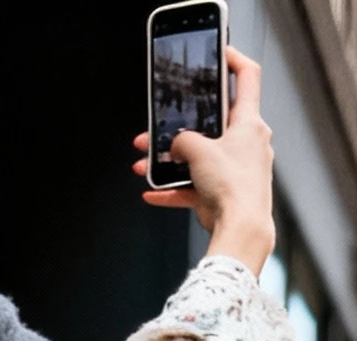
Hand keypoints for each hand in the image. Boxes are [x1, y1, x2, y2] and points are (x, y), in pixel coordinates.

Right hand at [132, 47, 275, 277]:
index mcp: (249, 122)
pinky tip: (152, 192)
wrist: (241, 230)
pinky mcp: (224, 194)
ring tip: (146, 165)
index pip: (246, 77)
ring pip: (198, 158)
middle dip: (180, 127)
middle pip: (211, 124)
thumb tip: (177, 145)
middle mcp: (246, 143)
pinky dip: (173, 189)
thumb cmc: (233, 186)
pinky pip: (193, 187)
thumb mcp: (199, 151)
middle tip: (157, 128)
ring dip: (170, 162)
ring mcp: (235, 170)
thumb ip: (183, 141)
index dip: (232, 61)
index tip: (217, 55)